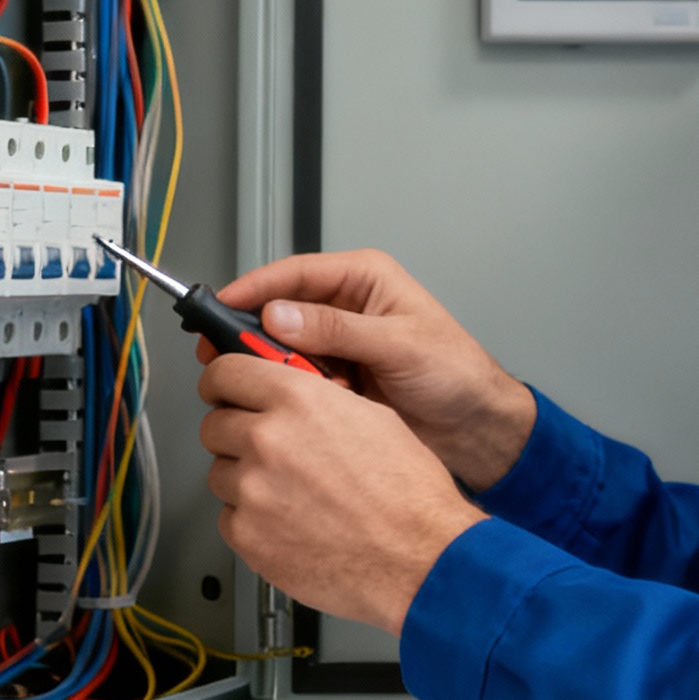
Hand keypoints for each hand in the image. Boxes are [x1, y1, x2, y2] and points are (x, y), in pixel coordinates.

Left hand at [199, 352, 487, 634]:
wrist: (419, 557)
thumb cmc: (408, 493)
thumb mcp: (373, 417)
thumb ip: (316, 400)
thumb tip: (288, 397)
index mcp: (298, 401)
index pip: (224, 372)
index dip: (222, 382)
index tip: (223, 391)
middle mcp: (268, 441)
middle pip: (213, 425)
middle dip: (235, 433)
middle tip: (265, 448)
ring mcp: (253, 492)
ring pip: (220, 474)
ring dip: (244, 479)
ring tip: (289, 493)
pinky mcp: (248, 537)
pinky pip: (229, 519)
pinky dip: (252, 522)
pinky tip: (289, 523)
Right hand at [208, 249, 536, 491]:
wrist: (477, 426)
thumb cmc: (457, 373)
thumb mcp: (401, 345)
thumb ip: (340, 330)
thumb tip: (281, 317)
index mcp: (365, 280)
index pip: (295, 273)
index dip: (254, 288)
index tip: (220, 307)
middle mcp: (347, 307)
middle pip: (279, 309)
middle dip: (251, 333)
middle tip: (222, 355)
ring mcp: (339, 345)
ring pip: (282, 348)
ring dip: (270, 366)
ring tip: (258, 383)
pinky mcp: (335, 379)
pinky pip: (296, 380)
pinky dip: (287, 391)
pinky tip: (288, 404)